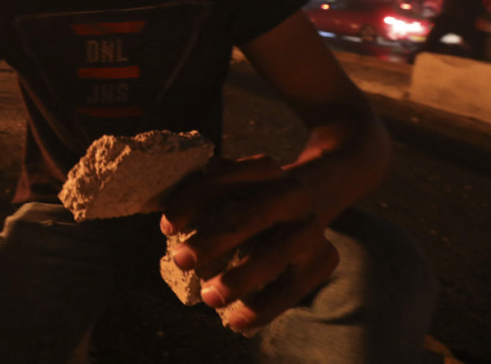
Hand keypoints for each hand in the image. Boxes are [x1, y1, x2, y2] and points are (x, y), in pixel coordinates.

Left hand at [160, 155, 338, 332]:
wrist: (317, 194)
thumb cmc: (254, 195)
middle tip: (181, 261)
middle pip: (252, 215)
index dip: (192, 203)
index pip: (223, 181)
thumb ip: (205, 192)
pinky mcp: (324, 258)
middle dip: (214, 240)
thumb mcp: (234, 182)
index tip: (166, 229)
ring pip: (275, 254)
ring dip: (240, 277)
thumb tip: (170, 219)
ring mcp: (312, 226)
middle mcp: (291, 193)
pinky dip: (264, 307)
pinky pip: (293, 288)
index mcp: (263, 168)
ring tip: (209, 298)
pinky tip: (237, 322)